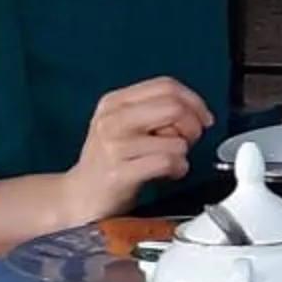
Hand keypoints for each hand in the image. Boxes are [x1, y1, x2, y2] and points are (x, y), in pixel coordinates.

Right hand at [68, 77, 213, 214]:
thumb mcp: (123, 125)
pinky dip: (178, 169)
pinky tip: (168, 174)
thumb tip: (195, 110)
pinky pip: (168, 162)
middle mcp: (112, 118)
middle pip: (174, 106)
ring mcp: (115, 145)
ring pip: (175, 139)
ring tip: (170, 162)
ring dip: (183, 154)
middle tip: (189, 141)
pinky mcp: (120, 172)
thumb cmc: (108, 162)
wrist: (79, 196)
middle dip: (193, 126)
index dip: (193, 101)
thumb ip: (154, 111)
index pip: (166, 85)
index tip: (203, 117)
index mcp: (115, 101)